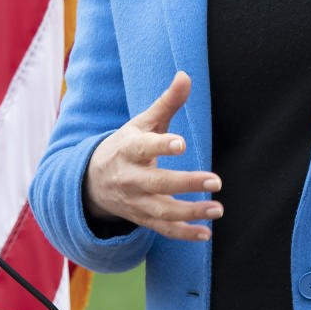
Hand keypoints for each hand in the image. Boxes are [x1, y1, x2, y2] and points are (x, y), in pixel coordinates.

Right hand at [84, 71, 221, 240]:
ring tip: (217, 209)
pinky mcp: (141, 218)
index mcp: (128, 149)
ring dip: (190, 212)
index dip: (161, 145)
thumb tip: (186, 75)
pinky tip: (205, 233)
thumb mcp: (142, 122)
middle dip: (186, 183)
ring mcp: (134, 201)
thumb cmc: (127, 146)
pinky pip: (162, 230)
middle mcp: (129, 178)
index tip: (181, 143)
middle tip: (216, 181)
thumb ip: (167, 102)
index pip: (143, 147)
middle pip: (157, 182)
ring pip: (161, 210)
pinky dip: (183, 234)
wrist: (93, 181)